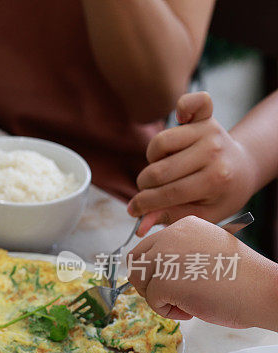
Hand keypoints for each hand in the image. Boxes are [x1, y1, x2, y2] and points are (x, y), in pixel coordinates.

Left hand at [127, 216, 277, 329]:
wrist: (263, 290)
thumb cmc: (241, 277)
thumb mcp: (205, 251)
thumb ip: (179, 253)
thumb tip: (149, 268)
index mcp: (183, 226)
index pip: (148, 246)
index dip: (154, 269)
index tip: (172, 281)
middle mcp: (170, 235)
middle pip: (135, 261)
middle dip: (147, 282)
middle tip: (170, 295)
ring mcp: (165, 257)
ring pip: (138, 280)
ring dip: (156, 296)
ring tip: (184, 302)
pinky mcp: (164, 281)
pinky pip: (151, 300)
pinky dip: (167, 311)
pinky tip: (190, 309)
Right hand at [128, 92, 258, 235]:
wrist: (243, 170)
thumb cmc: (220, 194)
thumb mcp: (202, 214)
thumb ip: (171, 217)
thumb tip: (139, 226)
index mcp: (216, 180)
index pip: (169, 193)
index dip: (145, 204)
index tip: (133, 210)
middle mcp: (213, 153)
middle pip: (159, 171)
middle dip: (145, 186)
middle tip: (149, 190)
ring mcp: (210, 132)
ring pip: (159, 144)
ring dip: (152, 159)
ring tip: (162, 166)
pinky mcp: (206, 117)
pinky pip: (191, 102)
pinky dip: (183, 106)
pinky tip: (181, 118)